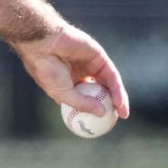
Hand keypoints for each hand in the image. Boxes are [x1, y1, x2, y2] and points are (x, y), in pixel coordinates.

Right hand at [12, 24, 129, 118]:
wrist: (44, 43)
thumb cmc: (47, 69)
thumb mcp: (62, 94)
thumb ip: (82, 104)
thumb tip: (101, 113)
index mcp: (67, 82)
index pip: (84, 98)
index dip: (93, 110)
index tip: (101, 124)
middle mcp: (79, 73)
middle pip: (99, 91)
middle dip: (109, 105)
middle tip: (116, 119)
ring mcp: (90, 64)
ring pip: (108, 83)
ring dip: (117, 98)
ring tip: (122, 113)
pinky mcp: (98, 56)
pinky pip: (111, 75)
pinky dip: (117, 88)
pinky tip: (119, 101)